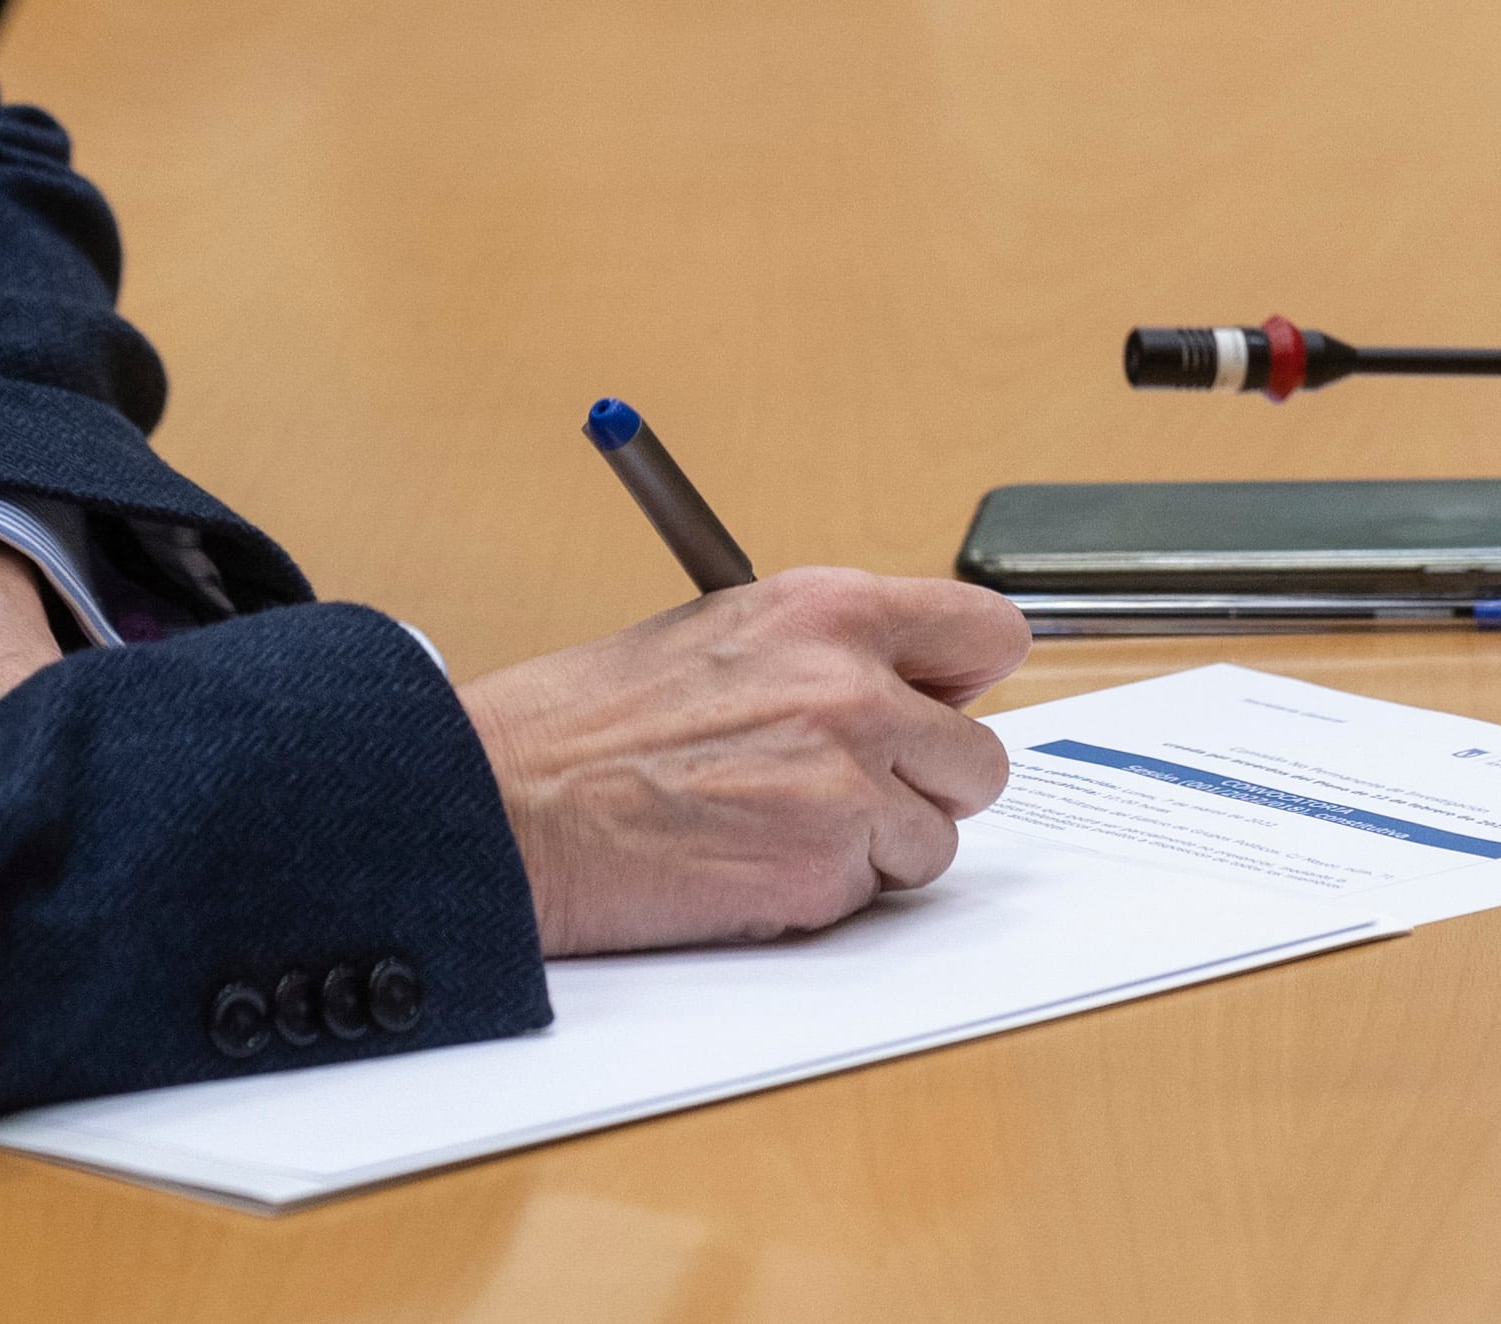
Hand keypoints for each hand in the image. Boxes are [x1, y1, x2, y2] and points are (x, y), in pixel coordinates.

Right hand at [457, 570, 1027, 957]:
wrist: (512, 802)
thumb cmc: (586, 723)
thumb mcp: (721, 634)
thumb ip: (825, 653)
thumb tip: (903, 687)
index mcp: (827, 608)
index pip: (989, 631)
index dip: (964, 682)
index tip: (940, 704)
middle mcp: (852, 686)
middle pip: (981, 757)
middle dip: (924, 783)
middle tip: (842, 788)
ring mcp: (847, 782)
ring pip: (936, 837)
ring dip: (875, 846)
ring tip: (777, 824)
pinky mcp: (827, 868)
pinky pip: (876, 893)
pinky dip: (827, 890)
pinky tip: (751, 860)